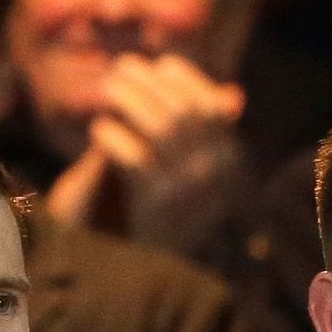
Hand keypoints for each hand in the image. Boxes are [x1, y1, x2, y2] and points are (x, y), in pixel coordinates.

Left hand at [88, 55, 245, 251]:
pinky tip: (99, 129)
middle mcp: (215, 173)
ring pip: (161, 125)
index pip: (213, 106)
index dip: (186, 79)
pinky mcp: (155, 203)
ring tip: (107, 89)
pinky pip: (134, 156)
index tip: (161, 64)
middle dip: (150, 81)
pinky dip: (113, 136)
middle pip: (183, 110)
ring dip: (129, 98)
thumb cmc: (167, 205)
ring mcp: (188, 188)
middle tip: (121, 68)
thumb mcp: (195, 169)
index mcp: (229, 160)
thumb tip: (232, 94)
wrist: (147, 267)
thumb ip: (208, 134)